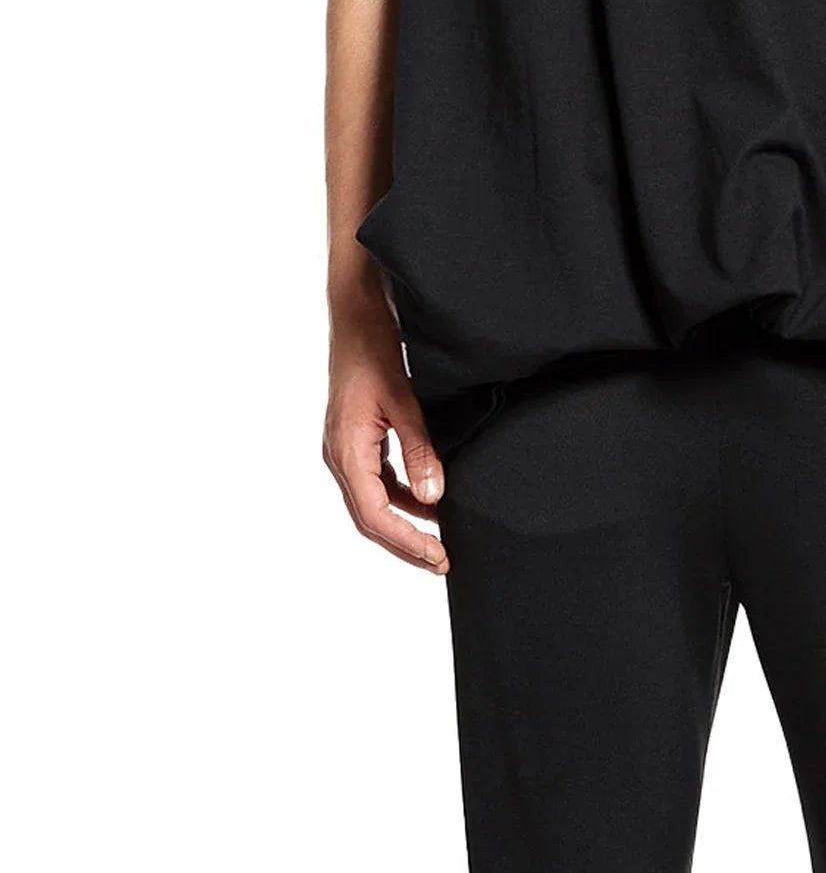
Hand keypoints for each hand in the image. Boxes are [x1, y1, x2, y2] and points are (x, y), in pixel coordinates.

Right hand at [323, 299, 448, 573]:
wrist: (356, 313)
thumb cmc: (373, 348)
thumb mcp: (404, 400)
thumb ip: (419, 450)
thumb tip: (433, 499)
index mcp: (346, 451)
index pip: (375, 514)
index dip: (407, 540)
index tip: (438, 555)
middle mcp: (339, 455)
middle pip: (370, 516)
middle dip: (405, 541)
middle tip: (440, 559)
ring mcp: (345, 447)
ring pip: (372, 500)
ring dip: (403, 520)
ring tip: (437, 537)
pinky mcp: (354, 437)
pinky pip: (375, 478)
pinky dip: (399, 494)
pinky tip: (425, 498)